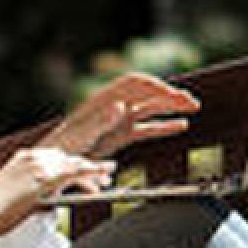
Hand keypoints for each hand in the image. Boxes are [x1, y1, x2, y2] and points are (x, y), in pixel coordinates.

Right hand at [0, 147, 113, 247]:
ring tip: (109, 177)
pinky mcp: (47, 177)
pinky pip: (77, 172)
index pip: (55, 157)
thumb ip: (34, 193)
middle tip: (105, 174)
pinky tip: (103, 178)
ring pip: (75, 164)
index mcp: (23, 158)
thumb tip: (50, 200)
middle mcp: (33, 156)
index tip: (84, 168)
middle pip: (68, 158)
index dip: (72, 163)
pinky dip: (92, 173)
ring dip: (94, 169)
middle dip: (87, 165)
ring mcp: (40, 165)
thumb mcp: (15, 196)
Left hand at [43, 72, 198, 157]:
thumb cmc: (64, 147)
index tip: (173, 95)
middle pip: (148, 93)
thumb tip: (120, 105)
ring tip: (193, 107)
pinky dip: (165, 126)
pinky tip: (181, 125)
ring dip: (171, 106)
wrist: (54, 164)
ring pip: (151, 108)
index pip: (135, 84)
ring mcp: (119, 120)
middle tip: (192, 102)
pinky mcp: (121, 135)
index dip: (156, 87)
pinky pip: (148, 128)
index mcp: (105, 101)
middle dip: (170, 95)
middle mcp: (114, 106)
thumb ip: (101, 121)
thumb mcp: (81, 134)